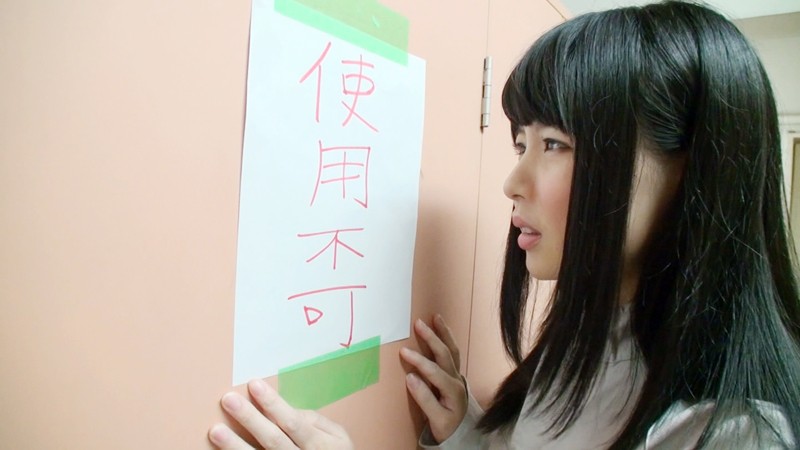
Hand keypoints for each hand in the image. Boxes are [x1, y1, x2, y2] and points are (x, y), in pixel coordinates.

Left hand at [209, 379, 353, 449]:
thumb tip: (286, 408)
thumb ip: (315, 421)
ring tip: (216, 430)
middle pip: (272, 440)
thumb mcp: (338, 437)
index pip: (292, 422)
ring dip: (236, 446)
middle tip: (228, 400)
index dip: (273, 404)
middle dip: (250, 419)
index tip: (254, 385)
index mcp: (319, 444)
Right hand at [400, 315, 466, 443]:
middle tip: (418, 324)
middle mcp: (457, 379)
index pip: (434, 371)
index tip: (403, 352)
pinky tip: (442, 330)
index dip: (419, 361)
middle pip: (445, 354)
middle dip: (431, 338)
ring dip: (444, 333)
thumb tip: (411, 378)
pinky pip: (453, 353)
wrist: (461, 434)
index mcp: (452, 390)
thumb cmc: (447, 427)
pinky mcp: (455, 375)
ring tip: (436, 317)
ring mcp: (457, 375)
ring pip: (452, 350)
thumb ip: (424, 399)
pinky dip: (447, 339)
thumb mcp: (436, 419)